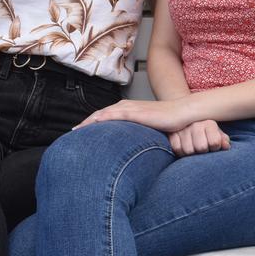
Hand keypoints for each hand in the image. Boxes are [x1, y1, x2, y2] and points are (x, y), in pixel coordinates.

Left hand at [77, 98, 191, 132]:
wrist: (182, 113)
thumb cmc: (169, 122)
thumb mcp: (149, 128)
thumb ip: (138, 134)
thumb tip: (133, 149)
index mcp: (129, 108)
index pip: (105, 116)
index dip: (90, 124)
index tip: (80, 133)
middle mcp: (127, 106)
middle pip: (99, 114)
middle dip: (85, 124)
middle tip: (72, 134)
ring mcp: (131, 108)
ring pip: (103, 114)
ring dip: (88, 122)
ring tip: (77, 131)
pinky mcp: (136, 112)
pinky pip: (114, 115)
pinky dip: (102, 119)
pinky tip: (93, 124)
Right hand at [168, 119, 228, 156]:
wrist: (184, 117)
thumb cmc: (205, 129)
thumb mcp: (216, 132)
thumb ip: (222, 139)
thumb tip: (226, 146)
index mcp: (209, 123)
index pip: (215, 143)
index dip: (215, 148)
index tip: (213, 145)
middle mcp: (195, 124)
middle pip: (201, 148)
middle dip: (203, 151)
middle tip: (202, 147)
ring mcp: (182, 129)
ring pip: (189, 151)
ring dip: (192, 153)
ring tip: (193, 147)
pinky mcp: (171, 133)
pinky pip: (177, 149)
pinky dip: (181, 152)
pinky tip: (184, 147)